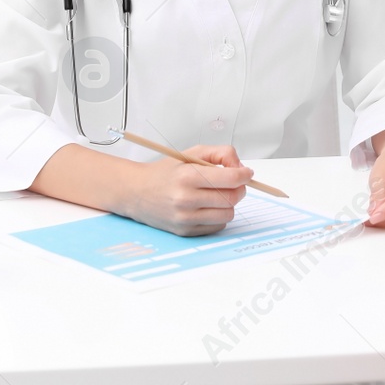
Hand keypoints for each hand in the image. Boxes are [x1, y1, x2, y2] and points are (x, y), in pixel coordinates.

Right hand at [119, 144, 251, 236]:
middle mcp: (186, 199)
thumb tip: (241, 167)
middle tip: (234, 182)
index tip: (248, 173)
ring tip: (218, 194)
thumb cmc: (165, 172)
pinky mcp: (185, 231)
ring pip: (228, 214)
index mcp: (188, 176)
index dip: (244, 175)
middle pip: (232, 198)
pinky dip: (219, 216)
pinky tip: (208, 206)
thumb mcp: (190, 153)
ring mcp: (185, 218)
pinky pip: (217, 226)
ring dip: (229, 203)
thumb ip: (219, 154)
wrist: (137, 192)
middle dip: (239, 188)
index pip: (230, 178)